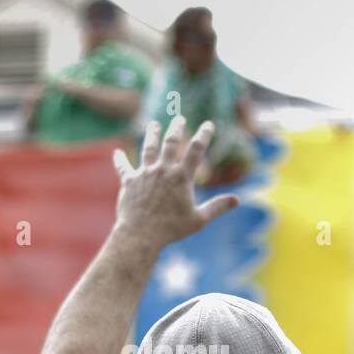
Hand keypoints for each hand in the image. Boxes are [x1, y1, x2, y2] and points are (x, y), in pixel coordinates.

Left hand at [111, 118, 238, 248]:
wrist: (141, 234)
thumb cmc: (171, 229)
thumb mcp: (199, 219)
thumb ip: (217, 207)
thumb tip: (237, 200)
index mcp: (181, 177)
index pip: (196, 150)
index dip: (204, 135)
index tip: (209, 124)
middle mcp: (163, 170)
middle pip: (170, 142)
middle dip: (176, 129)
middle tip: (179, 119)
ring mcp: (145, 174)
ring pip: (148, 148)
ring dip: (151, 135)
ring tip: (153, 125)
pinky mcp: (129, 182)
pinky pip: (123, 167)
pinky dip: (119, 160)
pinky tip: (116, 152)